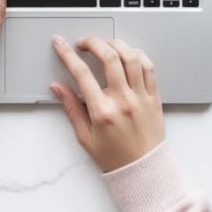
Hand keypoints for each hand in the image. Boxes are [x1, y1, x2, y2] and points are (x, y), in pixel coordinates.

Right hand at [50, 36, 164, 171]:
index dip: (67, 54)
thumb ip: (71, 107)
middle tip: (83, 42)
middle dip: (92, 42)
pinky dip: (137, 54)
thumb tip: (57, 87)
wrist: (144, 170)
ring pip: (131, 56)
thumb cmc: (115, 157)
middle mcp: (123, 101)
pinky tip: (127, 54)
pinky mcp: (154, 97)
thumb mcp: (85, 136)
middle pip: (109, 57)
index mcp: (103, 112)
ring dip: (116, 44)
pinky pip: (149, 67)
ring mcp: (141, 97)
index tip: (60, 44)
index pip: (81, 74)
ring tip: (105, 45)